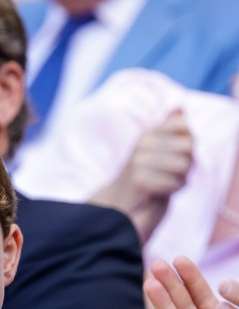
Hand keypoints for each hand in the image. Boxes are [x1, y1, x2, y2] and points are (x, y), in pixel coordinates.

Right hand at [92, 108, 193, 242]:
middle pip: (188, 146)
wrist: (119, 201)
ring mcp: (140, 162)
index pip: (185, 127)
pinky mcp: (140, 180)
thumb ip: (169, 127)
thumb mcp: (155, 148)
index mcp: (148, 134)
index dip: (189, 142)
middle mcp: (143, 144)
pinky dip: (172, 190)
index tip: (178, 154)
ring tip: (168, 182)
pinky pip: (173, 182)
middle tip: (174, 173)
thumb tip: (179, 106)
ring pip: (183, 165)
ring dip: (182, 178)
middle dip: (188, 162)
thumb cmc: (143, 174)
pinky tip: (161, 192)